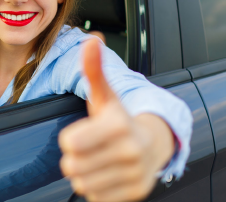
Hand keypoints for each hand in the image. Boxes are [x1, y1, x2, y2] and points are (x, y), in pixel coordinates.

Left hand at [59, 36, 173, 200]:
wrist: (156, 144)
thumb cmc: (121, 119)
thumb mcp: (106, 95)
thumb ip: (94, 70)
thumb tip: (90, 39)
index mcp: (118, 126)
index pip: (70, 144)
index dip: (71, 138)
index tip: (83, 133)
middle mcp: (130, 152)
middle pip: (72, 166)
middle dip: (75, 158)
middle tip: (90, 149)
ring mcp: (135, 175)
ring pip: (82, 184)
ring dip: (85, 174)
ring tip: (98, 161)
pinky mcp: (135, 194)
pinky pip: (95, 198)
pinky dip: (97, 189)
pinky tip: (108, 174)